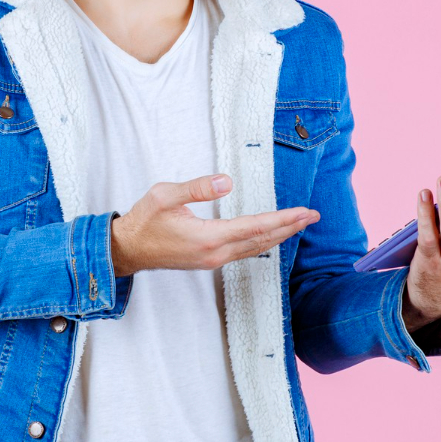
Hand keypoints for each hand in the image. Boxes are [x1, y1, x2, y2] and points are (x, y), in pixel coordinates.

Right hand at [109, 174, 319, 275]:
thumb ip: (196, 188)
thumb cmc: (144, 221)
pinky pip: (245, 252)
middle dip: (290, 227)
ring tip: (300, 224)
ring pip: (256, 248)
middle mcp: (216, 253)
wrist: (127, 250)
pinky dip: (264, 242)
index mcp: (209, 237)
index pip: (256, 226)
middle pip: (263, 240)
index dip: (283, 218)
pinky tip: (271, 236)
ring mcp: (214, 260)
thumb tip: (225, 181)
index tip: (304, 211)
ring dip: (280, 235)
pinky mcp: (210, 260)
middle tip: (313, 216)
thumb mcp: (164, 196)